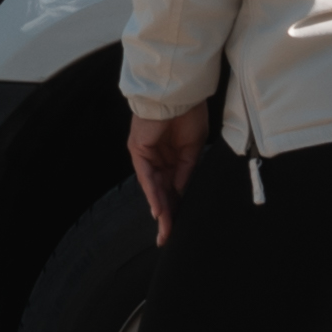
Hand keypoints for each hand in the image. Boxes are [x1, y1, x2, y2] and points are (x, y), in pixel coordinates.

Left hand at [128, 102, 208, 245]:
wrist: (179, 92)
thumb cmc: (189, 114)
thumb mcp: (192, 149)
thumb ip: (186, 171)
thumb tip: (182, 193)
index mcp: (171, 159)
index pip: (172, 189)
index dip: (176, 208)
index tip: (179, 228)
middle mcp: (156, 160)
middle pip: (161, 193)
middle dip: (166, 217)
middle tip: (167, 239)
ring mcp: (146, 155)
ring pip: (153, 188)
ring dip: (160, 210)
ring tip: (165, 231)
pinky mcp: (139, 150)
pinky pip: (147, 176)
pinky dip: (153, 193)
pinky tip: (159, 210)